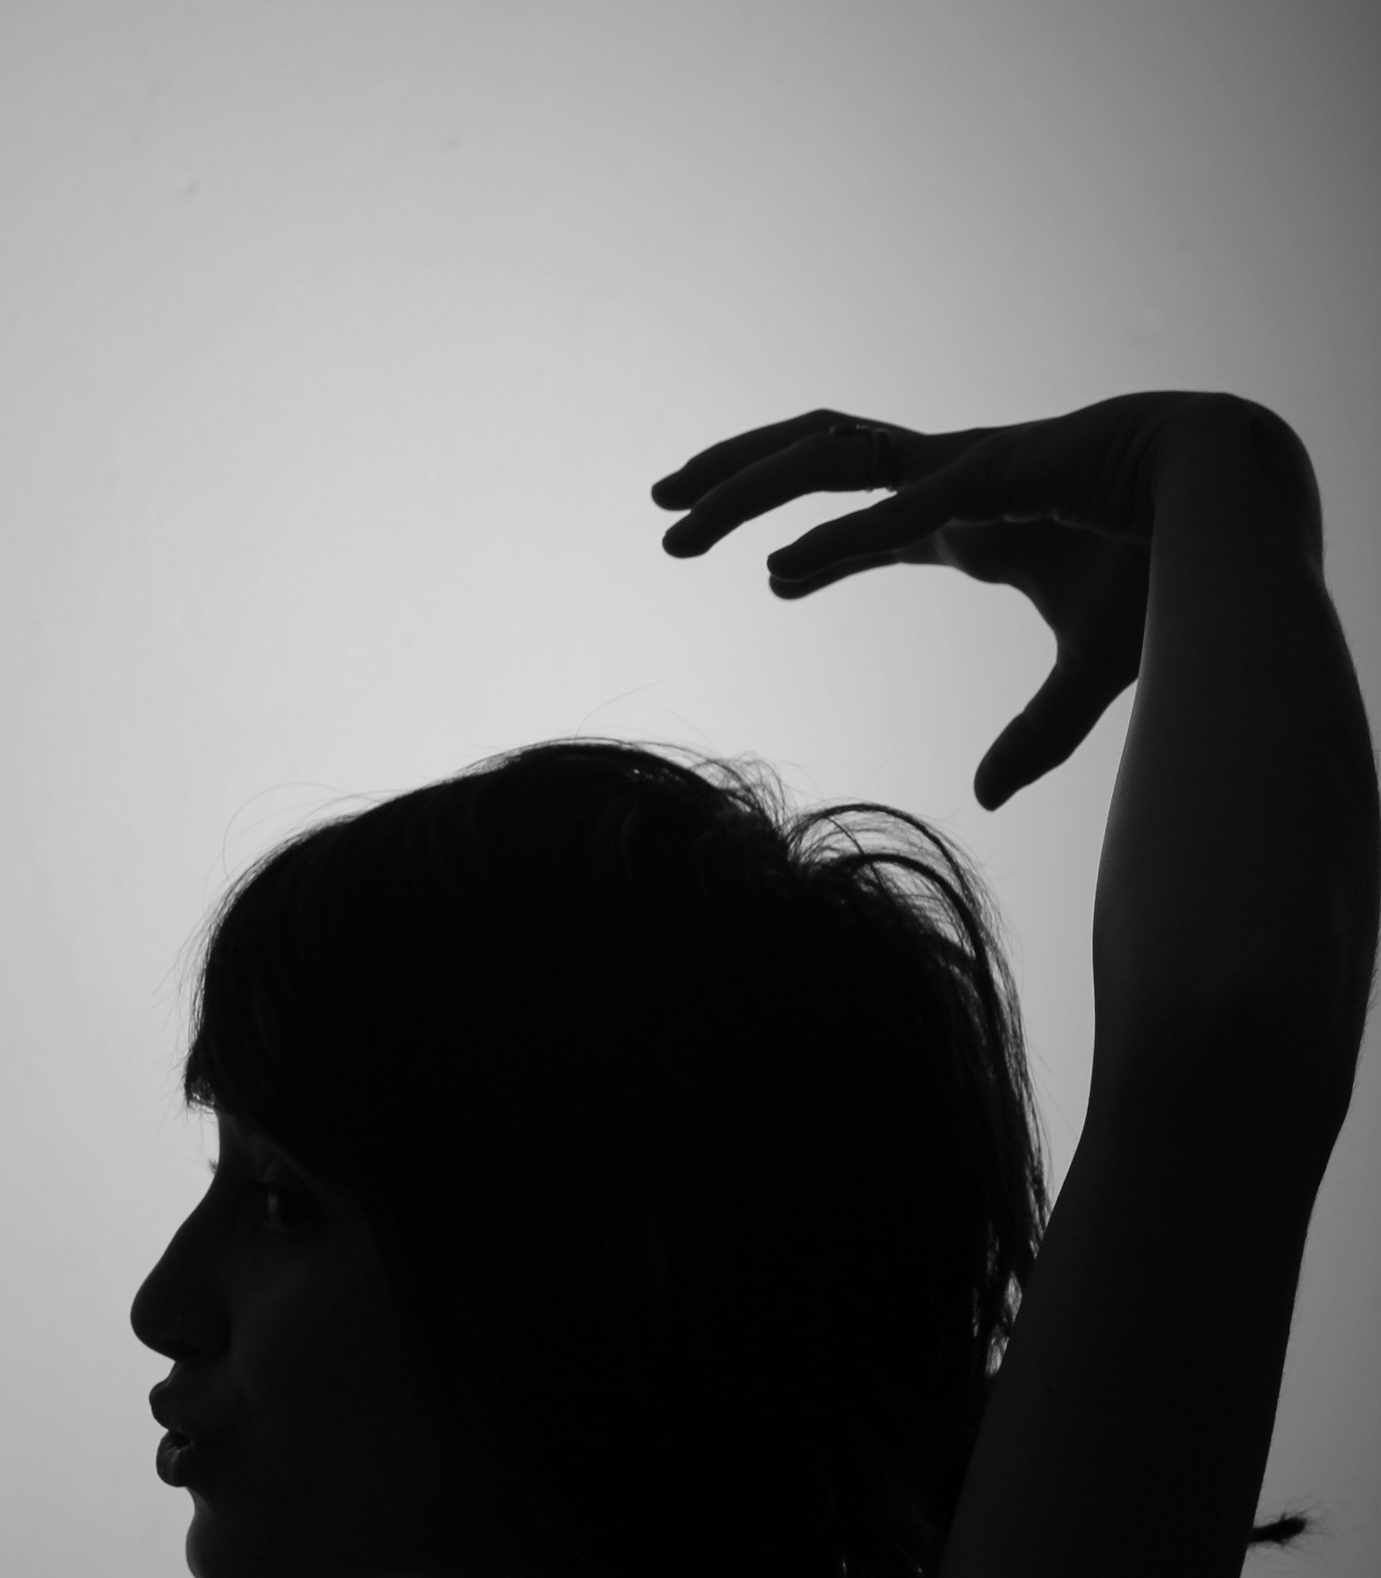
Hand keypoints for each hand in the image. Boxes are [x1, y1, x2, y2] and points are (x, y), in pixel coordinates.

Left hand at [651, 391, 1307, 809]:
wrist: (1239, 504)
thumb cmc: (1171, 571)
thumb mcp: (1091, 671)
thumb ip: (1036, 734)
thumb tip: (981, 795)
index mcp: (966, 513)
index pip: (861, 506)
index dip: (803, 536)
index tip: (753, 573)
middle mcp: (950, 479)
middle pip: (816, 460)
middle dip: (733, 480)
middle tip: (661, 517)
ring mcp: (964, 468)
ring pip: (826, 457)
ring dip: (745, 485)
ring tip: (676, 519)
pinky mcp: (993, 478)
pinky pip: (896, 509)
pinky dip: (833, 543)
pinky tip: (774, 577)